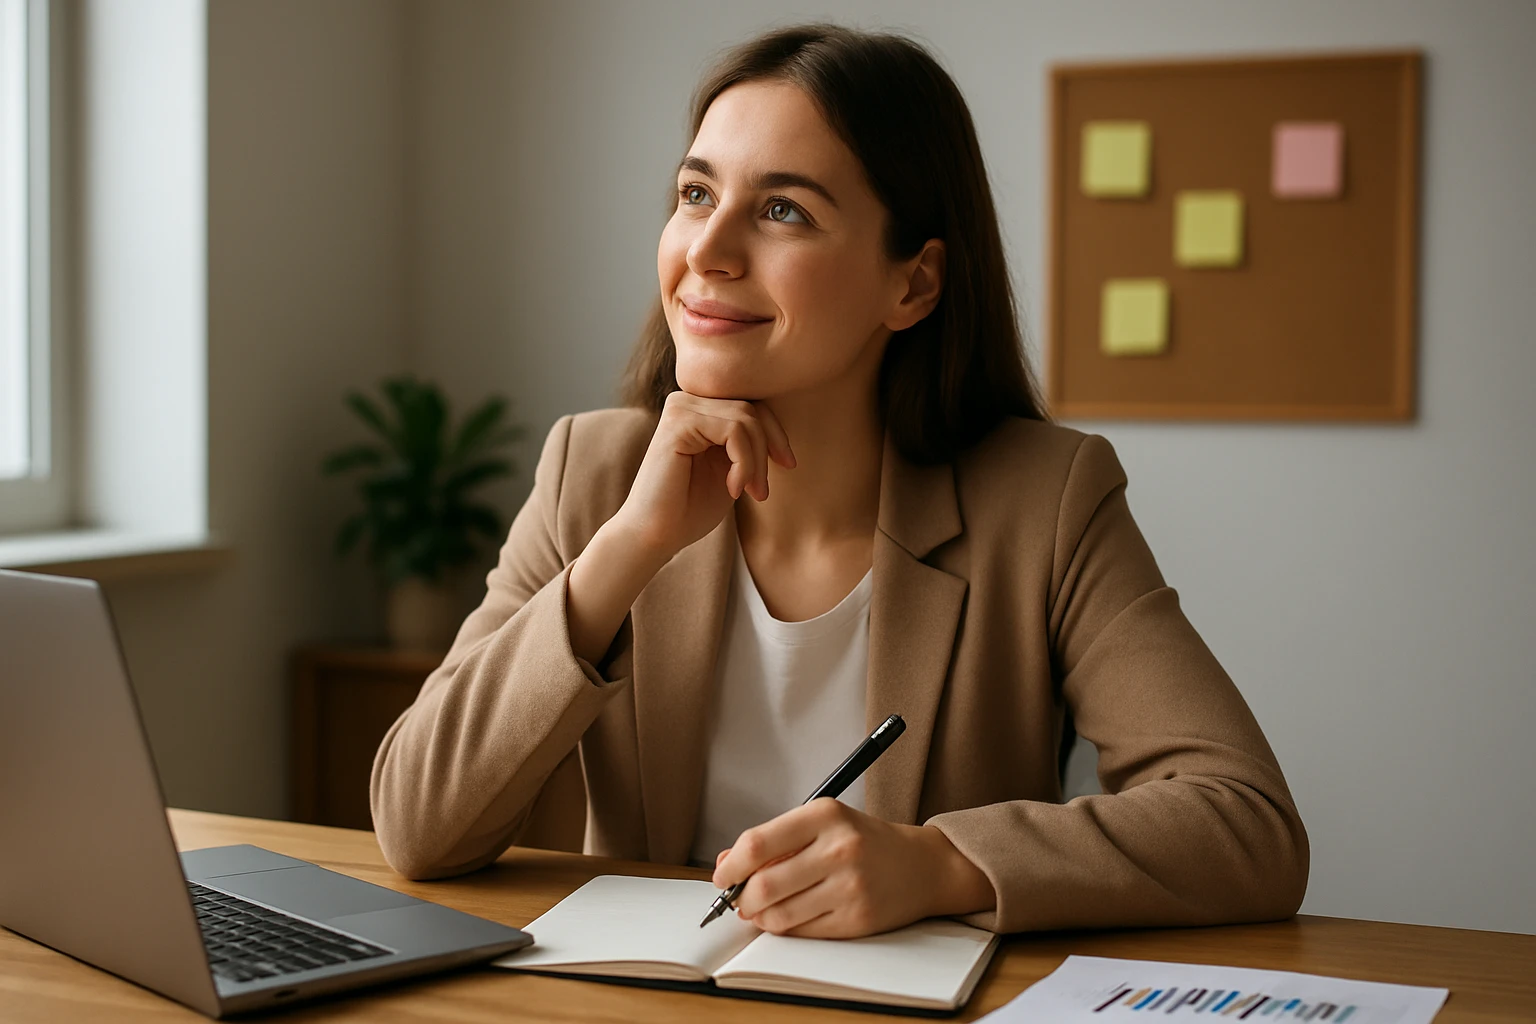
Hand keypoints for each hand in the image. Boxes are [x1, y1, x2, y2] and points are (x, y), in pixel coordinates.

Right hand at [610, 391, 794, 563]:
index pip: (751, 403)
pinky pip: (733, 431)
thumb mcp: (731, 468)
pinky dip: (744, 463)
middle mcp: (687, 400)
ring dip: (756, 461)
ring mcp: (680, 407)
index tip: (788, 465)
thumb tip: (782, 427)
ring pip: (746, 419)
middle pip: (751, 408)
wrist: (656, 534)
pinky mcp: (678, 422)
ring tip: (750, 492)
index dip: (775, 433)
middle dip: (767, 450)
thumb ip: (748, 442)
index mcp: (698, 408)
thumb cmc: (690, 507)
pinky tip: (733, 489)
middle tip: (762, 491)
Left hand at [710, 798, 995, 937]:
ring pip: (780, 914)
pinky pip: (803, 931)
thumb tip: (725, 863)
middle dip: (742, 898)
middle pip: (765, 884)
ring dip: (760, 917)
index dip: (731, 865)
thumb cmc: (865, 842)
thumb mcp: (822, 824)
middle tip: (739, 899)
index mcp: (826, 815)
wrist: (922, 866)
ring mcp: (850, 886)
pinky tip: (789, 916)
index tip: (723, 875)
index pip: (758, 843)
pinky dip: (785, 928)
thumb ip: (774, 840)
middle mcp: (839, 848)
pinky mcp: (857, 919)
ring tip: (762, 909)